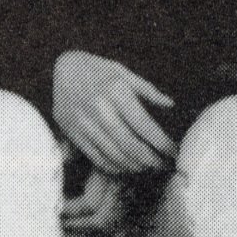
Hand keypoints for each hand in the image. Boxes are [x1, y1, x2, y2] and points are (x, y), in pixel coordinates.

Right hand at [52, 50, 177, 173]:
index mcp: (116, 91)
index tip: (173, 152)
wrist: (63, 68)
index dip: (161, 143)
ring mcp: (83, 122)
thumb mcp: (124, 72)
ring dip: (133, 165)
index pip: (144, 125)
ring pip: (113, 154)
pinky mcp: (72, 132)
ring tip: (146, 167)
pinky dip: (113, 166)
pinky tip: (125, 166)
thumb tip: (170, 105)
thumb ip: (148, 90)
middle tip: (162, 165)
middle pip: (129, 144)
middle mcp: (99, 108)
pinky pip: (95, 156)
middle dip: (149, 159)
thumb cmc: (99, 70)